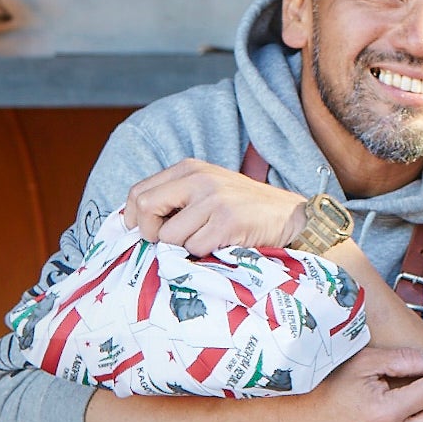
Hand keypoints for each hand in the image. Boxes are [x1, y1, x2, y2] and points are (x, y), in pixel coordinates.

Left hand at [122, 159, 306, 254]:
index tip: (145, 232)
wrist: (290, 216)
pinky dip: (203, 253)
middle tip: (169, 242)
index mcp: (189, 168)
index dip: (134, 218)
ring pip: (168, 236)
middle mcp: (199, 178)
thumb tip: (133, 223)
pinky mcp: (227, 220)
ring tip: (206, 239)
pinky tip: (221, 243)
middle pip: (144, 208)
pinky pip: (194, 247)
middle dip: (150, 233)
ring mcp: (213, 198)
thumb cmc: (244, 209)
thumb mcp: (207, 191)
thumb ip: (174, 199)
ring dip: (182, 247)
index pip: (138, 192)